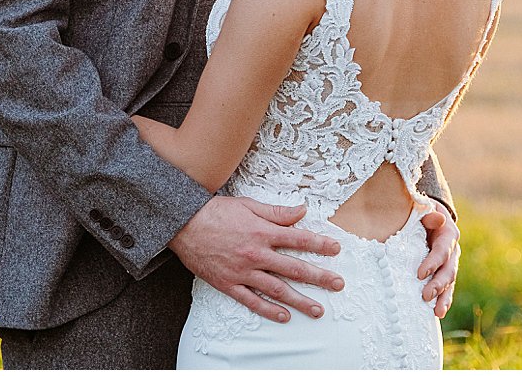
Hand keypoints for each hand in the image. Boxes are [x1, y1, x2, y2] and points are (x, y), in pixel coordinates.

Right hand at [169, 195, 343, 323]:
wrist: (183, 224)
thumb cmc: (216, 212)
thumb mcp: (248, 205)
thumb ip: (276, 212)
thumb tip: (302, 210)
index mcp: (262, 232)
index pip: (298, 239)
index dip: (320, 244)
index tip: (337, 250)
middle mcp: (256, 254)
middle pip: (294, 268)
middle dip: (319, 277)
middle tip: (338, 284)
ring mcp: (243, 271)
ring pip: (277, 289)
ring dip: (299, 300)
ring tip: (318, 310)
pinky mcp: (229, 284)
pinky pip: (251, 301)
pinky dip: (268, 310)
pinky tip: (283, 316)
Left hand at [418, 202, 460, 318]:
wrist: (427, 215)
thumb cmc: (420, 212)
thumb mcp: (424, 208)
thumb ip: (429, 214)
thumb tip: (438, 219)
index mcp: (448, 233)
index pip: (442, 250)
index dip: (433, 262)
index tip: (420, 273)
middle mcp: (452, 250)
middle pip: (448, 270)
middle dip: (438, 284)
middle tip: (425, 296)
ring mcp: (450, 263)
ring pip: (450, 282)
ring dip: (444, 297)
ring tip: (437, 312)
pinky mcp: (445, 273)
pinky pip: (447, 288)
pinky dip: (444, 300)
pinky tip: (439, 313)